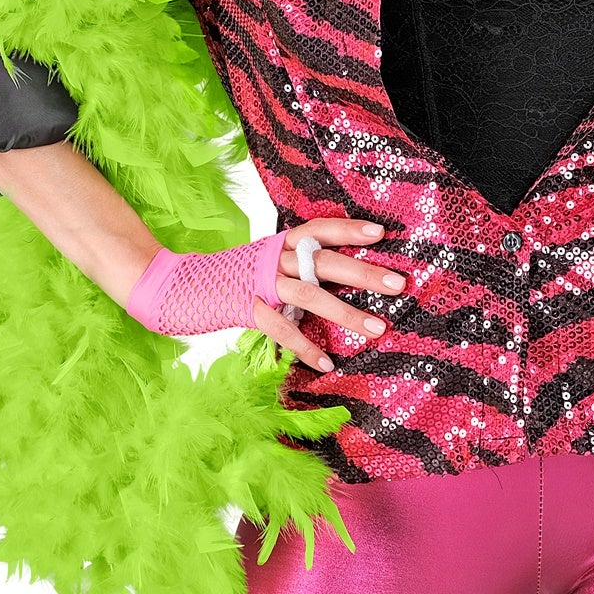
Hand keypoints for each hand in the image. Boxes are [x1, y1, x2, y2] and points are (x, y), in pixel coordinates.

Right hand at [256, 218, 407, 374]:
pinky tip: (327, 364)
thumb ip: (304, 261)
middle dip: (363, 273)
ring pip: (309, 296)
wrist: (196, 285)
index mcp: (284, 242)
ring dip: (346, 313)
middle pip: (323, 262)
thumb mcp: (274, 257)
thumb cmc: (247, 272)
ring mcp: (263, 284)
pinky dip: (305, 348)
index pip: (320, 229)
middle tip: (398, 284)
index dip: (348, 229)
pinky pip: (282, 331)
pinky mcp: (251, 311)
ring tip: (378, 329)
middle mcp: (276, 258)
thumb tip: (352, 269)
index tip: (380, 233)